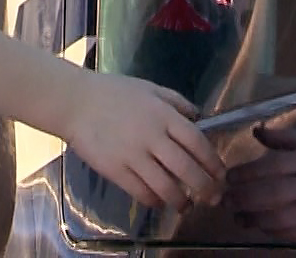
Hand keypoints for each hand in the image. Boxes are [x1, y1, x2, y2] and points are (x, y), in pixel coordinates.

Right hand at [62, 72, 224, 208]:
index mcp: (164, 116)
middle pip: (187, 169)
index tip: (220, 174)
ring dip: (181, 200)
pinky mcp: (115, 170)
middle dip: (205, 188)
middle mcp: (153, 137)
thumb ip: (177, 102)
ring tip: (187, 206)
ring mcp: (133, 155)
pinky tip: (159, 201)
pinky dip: (154, 200)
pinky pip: (141, 192)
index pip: (197, 143)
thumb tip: (198, 117)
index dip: (213, 162)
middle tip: (213, 198)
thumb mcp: (150, 89)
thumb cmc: (113, 93)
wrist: (75, 102)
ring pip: (166, 186)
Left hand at [225, 125, 295, 241]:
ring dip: (252, 218)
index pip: (274, 165)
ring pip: (278, 217)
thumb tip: (255, 130)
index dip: (248, 172)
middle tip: (226, 199)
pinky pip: (290, 234)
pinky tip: (258, 225)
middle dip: (244, 197)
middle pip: (272, 193)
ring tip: (237, 215)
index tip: (230, 176)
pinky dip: (270, 230)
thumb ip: (285, 138)